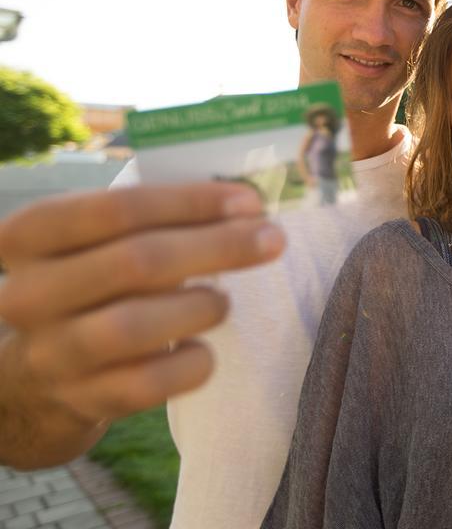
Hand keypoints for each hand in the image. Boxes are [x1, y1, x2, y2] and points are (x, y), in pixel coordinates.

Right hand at [0, 183, 285, 466]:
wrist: (46, 369)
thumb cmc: (97, 282)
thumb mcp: (103, 240)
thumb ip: (160, 218)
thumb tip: (247, 208)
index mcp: (30, 235)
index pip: (118, 209)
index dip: (192, 202)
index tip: (250, 202)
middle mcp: (28, 294)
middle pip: (136, 262)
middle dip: (218, 246)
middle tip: (272, 240)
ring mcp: (53, 352)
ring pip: (135, 326)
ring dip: (200, 307)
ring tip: (222, 302)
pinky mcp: (84, 399)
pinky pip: (150, 383)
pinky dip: (191, 364)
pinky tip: (203, 349)